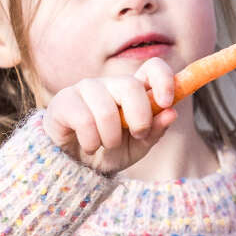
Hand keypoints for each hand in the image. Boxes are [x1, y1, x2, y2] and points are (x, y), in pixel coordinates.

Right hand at [43, 58, 177, 175]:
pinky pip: (84, 121)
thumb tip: (171, 113)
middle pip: (130, 86)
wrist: (76, 167)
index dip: (164, 80)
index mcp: (133, 90)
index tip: (166, 103)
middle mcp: (110, 84)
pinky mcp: (63, 101)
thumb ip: (155, 131)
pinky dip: (91, 142)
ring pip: (107, 111)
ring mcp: (86, 89)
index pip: (153, 67)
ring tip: (105, 145)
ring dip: (111, 139)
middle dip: (139, 118)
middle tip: (137, 135)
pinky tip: (88, 146)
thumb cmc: (109, 152)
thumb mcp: (137, 146)